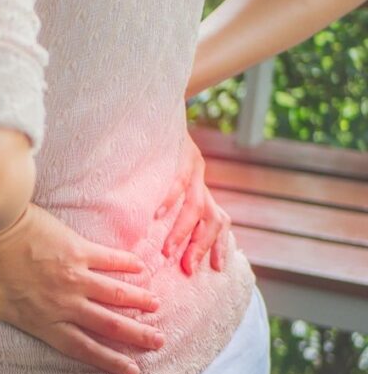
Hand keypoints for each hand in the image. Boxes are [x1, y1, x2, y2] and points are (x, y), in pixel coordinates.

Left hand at [0, 202, 162, 373]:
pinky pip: (110, 259)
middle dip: (136, 336)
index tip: (131, 371)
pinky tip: (141, 268)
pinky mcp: (77, 248)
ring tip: (156, 307)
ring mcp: (74, 275)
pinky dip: (127, 264)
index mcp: (41, 320)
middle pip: (108, 324)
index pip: (81, 347)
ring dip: (139, 301)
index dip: (108, 360)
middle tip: (158, 343)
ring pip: (116, 293)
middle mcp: (63, 302)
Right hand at [155, 132, 230, 274]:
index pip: (220, 220)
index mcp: (201, 185)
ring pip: (195, 206)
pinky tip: (157, 215)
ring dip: (182, 232)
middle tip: (188, 268)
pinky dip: (168, 199)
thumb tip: (154, 225)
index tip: (217, 268)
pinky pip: (176, 181)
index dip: (221, 244)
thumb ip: (171, 196)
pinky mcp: (180, 154)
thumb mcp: (169, 172)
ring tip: (169, 251)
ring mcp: (193, 166)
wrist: (160, 105)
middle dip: (202, 246)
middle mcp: (201, 179)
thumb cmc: (158, 145)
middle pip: (212, 218)